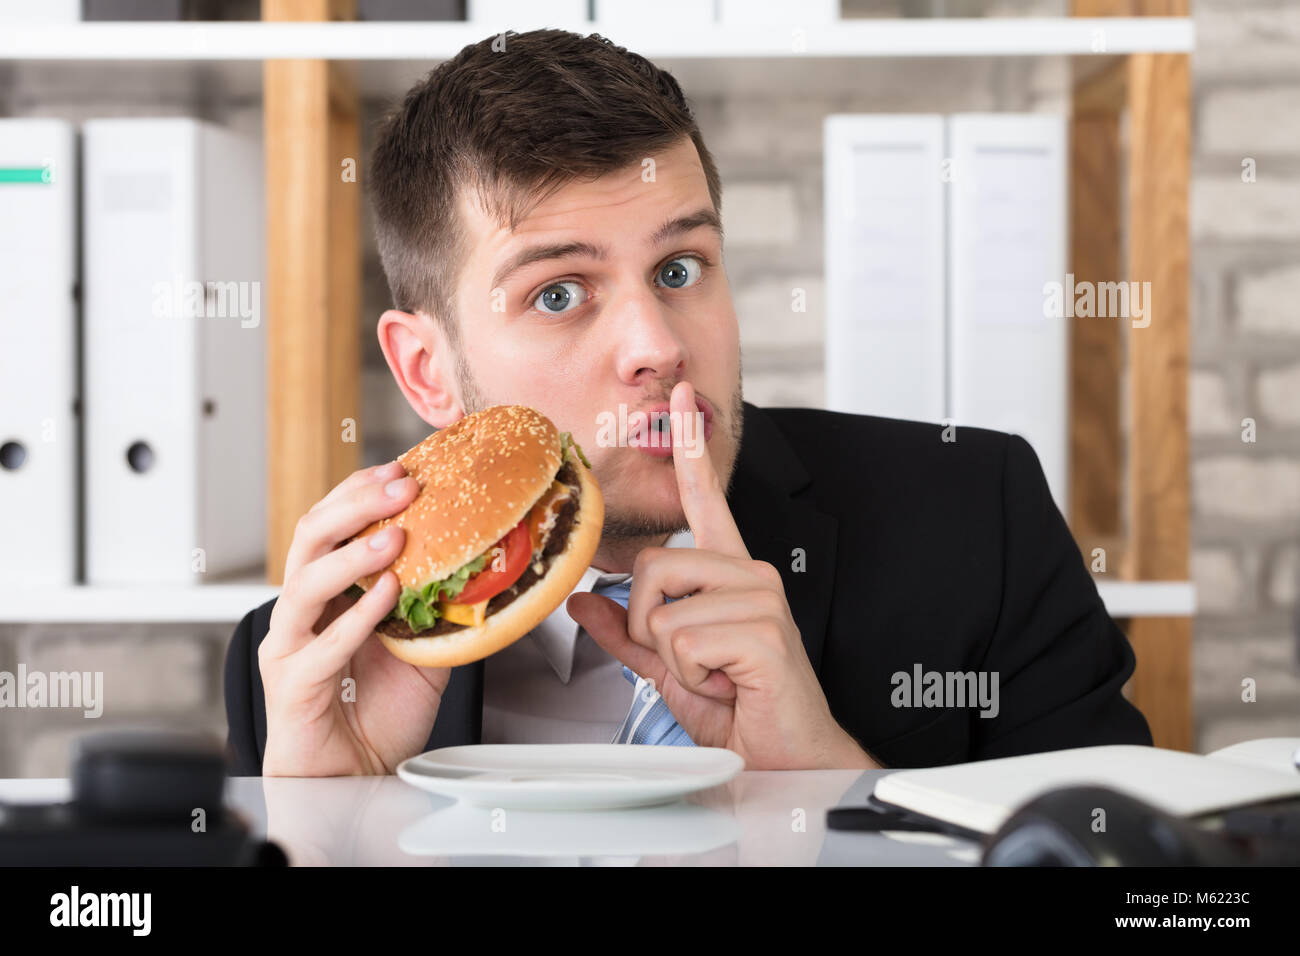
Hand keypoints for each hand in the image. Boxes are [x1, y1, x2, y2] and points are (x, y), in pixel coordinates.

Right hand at [260, 460, 450, 775]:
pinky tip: (387, 596)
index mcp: (328, 592)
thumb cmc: (382, 711)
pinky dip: (356, 616)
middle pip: (310, 537)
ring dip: (352, 555)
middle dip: (356, 504)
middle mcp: (302, 610)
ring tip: (394, 536)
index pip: (333, 524)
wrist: (358, 775)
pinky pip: (321, 644)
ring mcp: (290, 645)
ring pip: (304, 583)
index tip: (403, 467)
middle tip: (402, 485)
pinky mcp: (293, 683)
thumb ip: (443, 608)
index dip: (362, 491)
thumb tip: (491, 568)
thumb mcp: (426, 647)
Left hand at [569, 381, 875, 769]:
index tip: (684, 401)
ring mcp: (761, 597)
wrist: (785, 757)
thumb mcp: (667, 666)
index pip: (704, 500)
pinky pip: (682, 639)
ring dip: (672, 656)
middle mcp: (750, 574)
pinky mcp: (764, 630)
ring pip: (662, 606)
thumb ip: (627, 633)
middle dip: (650, 625)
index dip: (690, 450)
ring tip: (714, 673)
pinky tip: (728, 684)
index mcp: (729, 574)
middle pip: (653, 564)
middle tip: (692, 660)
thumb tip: (585, 604)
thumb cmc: (739, 708)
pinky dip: (692, 674)